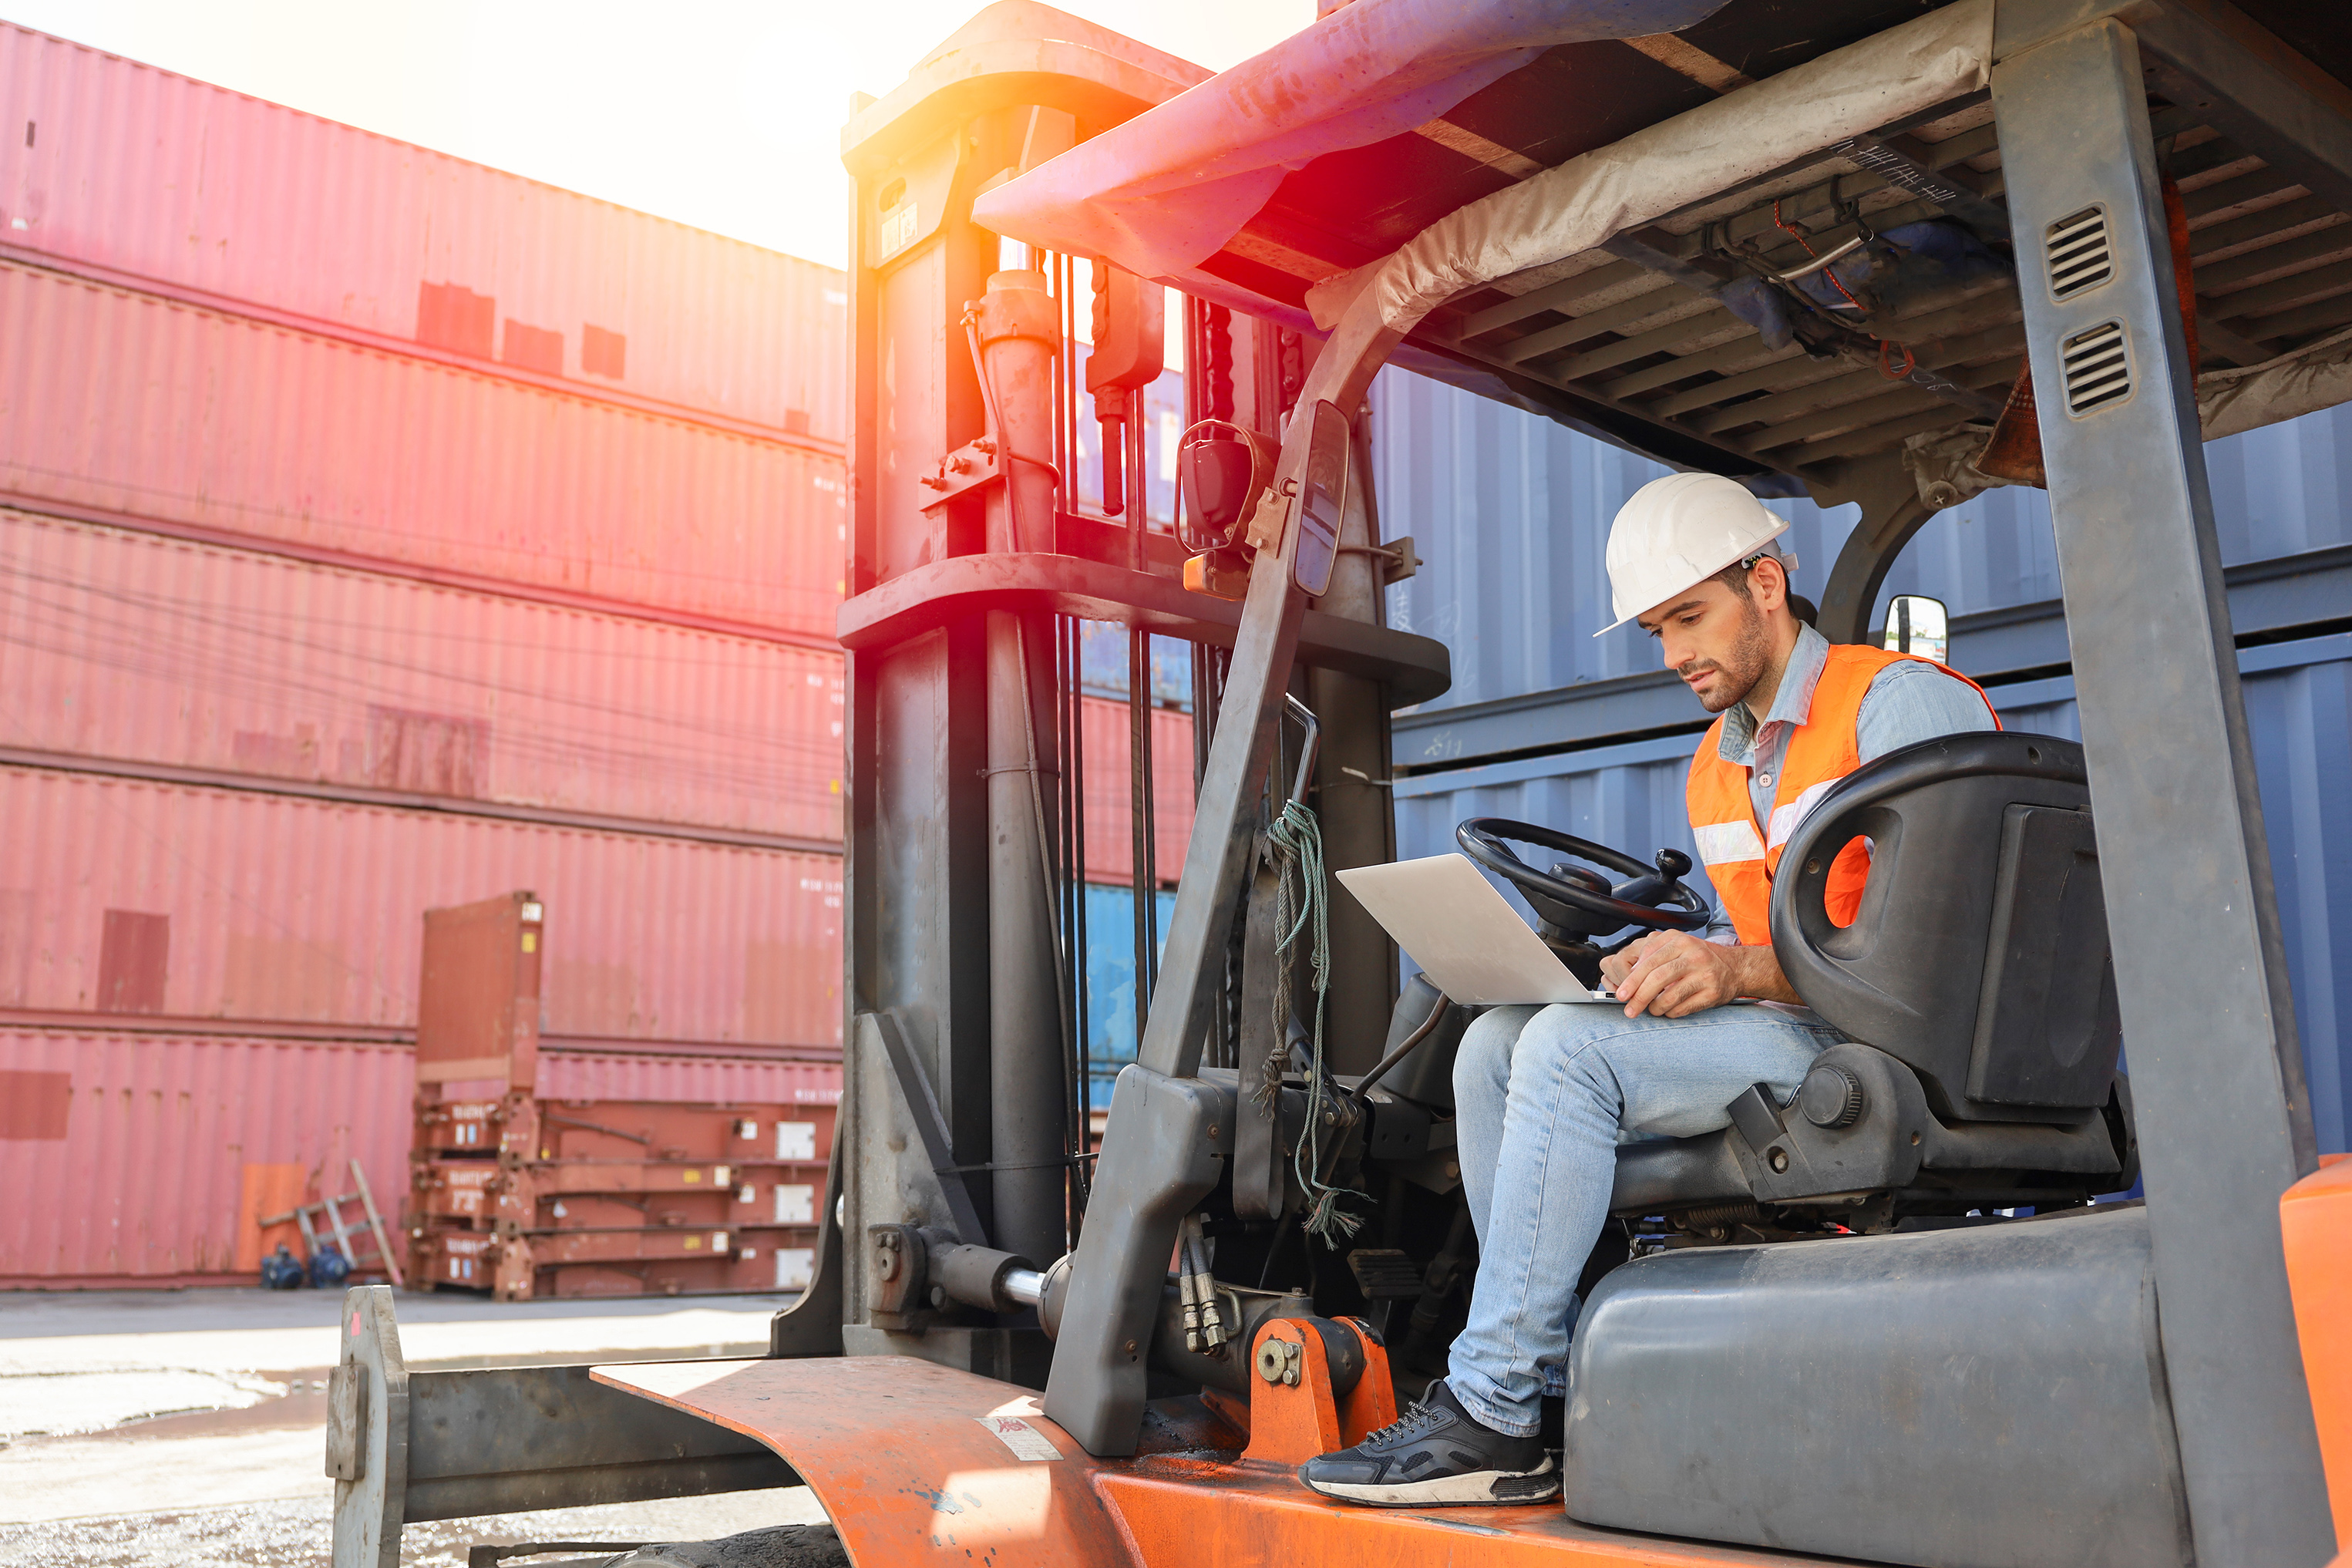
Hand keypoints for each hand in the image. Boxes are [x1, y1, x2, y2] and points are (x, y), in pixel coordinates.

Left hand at [1601, 932, 1793, 1017]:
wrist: (1735, 968)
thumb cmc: (1699, 958)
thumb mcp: (1675, 946)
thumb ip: (1651, 954)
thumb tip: (1625, 975)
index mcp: (1678, 940)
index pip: (1648, 959)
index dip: (1631, 978)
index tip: (1621, 992)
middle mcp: (1693, 954)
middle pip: (1657, 977)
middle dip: (1639, 996)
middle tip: (1628, 1008)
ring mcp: (1705, 973)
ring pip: (1670, 995)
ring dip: (1655, 1007)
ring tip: (1650, 1010)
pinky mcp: (1713, 992)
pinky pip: (1684, 1007)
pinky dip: (1671, 1012)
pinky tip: (1668, 1011)